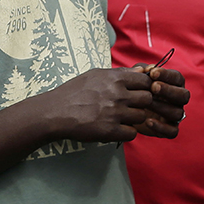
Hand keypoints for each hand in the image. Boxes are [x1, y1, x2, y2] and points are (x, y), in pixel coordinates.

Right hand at [36, 68, 164, 142]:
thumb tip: (142, 70)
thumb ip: (121, 73)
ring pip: (141, 117)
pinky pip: (132, 133)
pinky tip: (117, 128)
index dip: (144, 87)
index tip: (136, 92)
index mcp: (115, 78)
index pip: (146, 80)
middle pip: (147, 99)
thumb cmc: (74, 92)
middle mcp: (118, 95)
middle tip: (130, 106)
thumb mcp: (96, 75)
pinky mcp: (110, 131)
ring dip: (134, 118)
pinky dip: (127, 132)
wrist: (56, 112)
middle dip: (141, 103)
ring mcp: (115, 114)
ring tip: (121, 118)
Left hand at [131, 64, 189, 137]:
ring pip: (177, 113)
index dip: (167, 75)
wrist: (125, 110)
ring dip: (162, 107)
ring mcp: (174, 115)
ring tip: (146, 103)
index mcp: (173, 85)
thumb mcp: (134, 79)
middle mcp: (177, 100)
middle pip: (183, 95)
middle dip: (169, 90)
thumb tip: (144, 69)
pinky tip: (148, 121)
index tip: (153, 72)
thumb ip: (140, 73)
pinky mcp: (169, 129)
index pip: (177, 78)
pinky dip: (161, 127)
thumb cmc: (134, 90)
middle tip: (153, 87)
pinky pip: (172, 131)